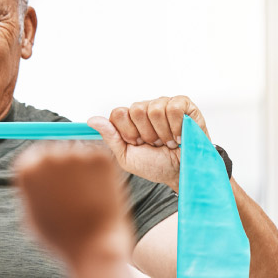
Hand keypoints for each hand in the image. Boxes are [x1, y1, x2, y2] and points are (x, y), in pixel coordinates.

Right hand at [14, 142, 132, 262]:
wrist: (94, 248)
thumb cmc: (61, 238)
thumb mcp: (31, 215)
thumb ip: (29, 190)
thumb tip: (31, 172)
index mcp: (27, 169)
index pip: (35, 155)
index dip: (48, 171)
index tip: (57, 186)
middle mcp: (49, 156)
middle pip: (57, 150)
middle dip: (66, 167)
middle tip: (76, 193)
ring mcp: (76, 154)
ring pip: (80, 154)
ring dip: (84, 169)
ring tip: (88, 199)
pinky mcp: (101, 158)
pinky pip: (99, 159)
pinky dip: (101, 173)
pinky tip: (101, 194)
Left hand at [93, 95, 211, 191]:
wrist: (181, 173)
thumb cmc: (156, 166)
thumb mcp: (128, 157)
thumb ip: (111, 137)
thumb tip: (92, 120)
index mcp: (132, 119)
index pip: (118, 113)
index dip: (128, 132)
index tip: (138, 144)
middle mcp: (147, 108)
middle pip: (136, 109)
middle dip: (146, 133)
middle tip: (155, 144)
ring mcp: (166, 104)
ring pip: (155, 108)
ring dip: (163, 133)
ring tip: (169, 142)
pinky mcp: (185, 105)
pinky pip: (174, 107)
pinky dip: (176, 126)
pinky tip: (179, 136)